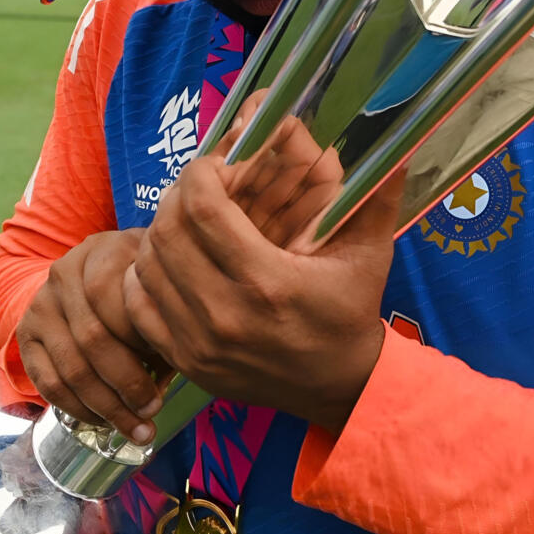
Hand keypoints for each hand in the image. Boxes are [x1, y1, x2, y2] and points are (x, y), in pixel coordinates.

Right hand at [18, 229, 170, 442]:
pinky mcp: (25, 334)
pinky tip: (105, 422)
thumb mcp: (156, 282)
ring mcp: (40, 304)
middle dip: (128, 384)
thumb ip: (165, 314)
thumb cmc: (138, 283)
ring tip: (138, 428)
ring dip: (107, 407)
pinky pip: (48, 383)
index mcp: (103, 251)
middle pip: (94, 339)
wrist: (86, 273)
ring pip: (71, 368)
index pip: (118, 299)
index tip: (176, 366)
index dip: (146, 339)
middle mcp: (63, 272)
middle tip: (155, 410)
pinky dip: (79, 409)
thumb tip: (180, 363)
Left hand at [123, 156, 405, 434]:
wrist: (339, 386)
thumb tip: (395, 146)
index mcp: (269, 281)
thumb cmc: (350, 312)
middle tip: (197, 187)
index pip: (204, 208)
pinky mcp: (187, 362)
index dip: (200, 174)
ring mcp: (200, 343)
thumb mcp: (369, 254)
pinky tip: (169, 260)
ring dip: (160, 231)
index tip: (215, 165)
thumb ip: (376, 196)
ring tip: (185, 219)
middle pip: (168, 231)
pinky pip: (138, 306)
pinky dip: (145, 275)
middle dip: (177, 196)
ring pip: (148, 265)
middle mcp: (227, 314)